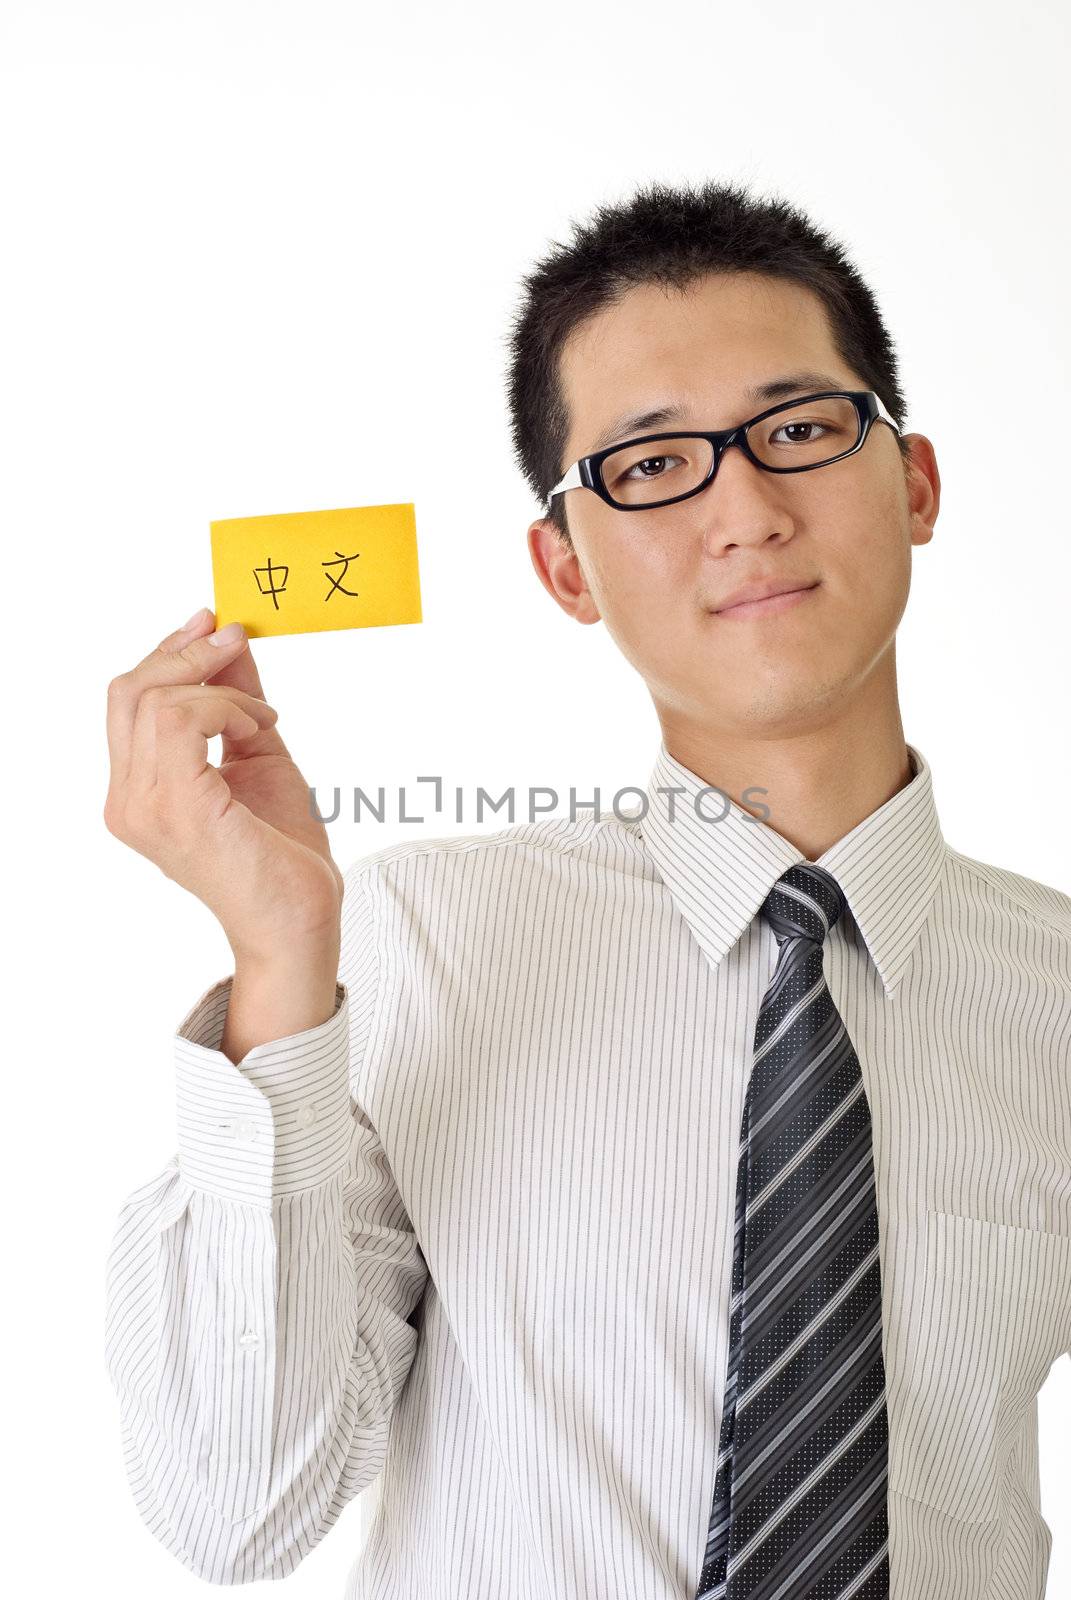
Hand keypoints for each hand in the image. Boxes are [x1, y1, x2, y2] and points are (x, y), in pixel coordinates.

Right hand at [104, 607, 342, 963]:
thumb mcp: (258, 753)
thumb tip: (231, 640)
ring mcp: (144, 807)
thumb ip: (237, 700)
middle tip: (234, 636)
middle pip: (128, 690)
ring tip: (262, 715)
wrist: (302, 918)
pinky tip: (257, 730)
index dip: (167, 652)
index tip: (213, 624)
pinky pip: (181, 721)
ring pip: (154, 700)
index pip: (129, 701)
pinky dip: (226, 709)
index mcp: (137, 792)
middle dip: (183, 651)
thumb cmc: (283, 850)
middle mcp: (127, 801)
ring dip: (218, 688)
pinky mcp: (176, 807)